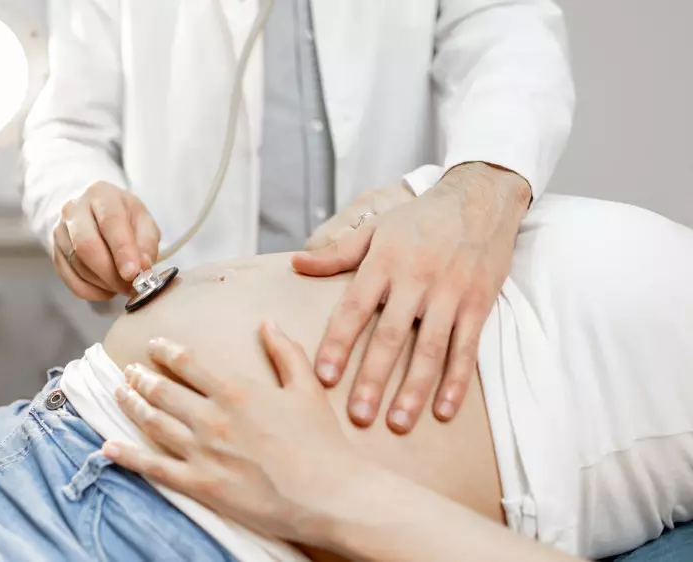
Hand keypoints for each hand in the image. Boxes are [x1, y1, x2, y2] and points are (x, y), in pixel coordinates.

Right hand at [52, 182, 160, 300]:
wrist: (90, 213)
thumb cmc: (121, 217)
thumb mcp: (142, 219)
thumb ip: (147, 242)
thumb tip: (143, 267)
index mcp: (101, 195)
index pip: (110, 221)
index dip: (122, 250)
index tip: (133, 273)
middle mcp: (74, 210)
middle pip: (87, 246)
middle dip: (111, 273)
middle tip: (131, 287)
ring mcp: (60, 232)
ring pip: (79, 266)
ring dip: (104, 283)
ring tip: (123, 286)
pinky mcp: (55, 253)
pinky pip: (71, 280)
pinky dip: (92, 291)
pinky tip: (107, 289)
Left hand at [101, 324, 363, 545]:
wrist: (329, 494)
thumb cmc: (321, 441)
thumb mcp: (306, 385)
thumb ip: (284, 350)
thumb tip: (266, 322)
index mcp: (235, 390)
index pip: (187, 363)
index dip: (165, 351)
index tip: (154, 345)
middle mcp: (211, 417)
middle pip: (162, 391)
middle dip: (141, 378)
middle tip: (129, 371)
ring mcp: (202, 452)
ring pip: (153, 423)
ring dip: (131, 406)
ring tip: (119, 394)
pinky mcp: (200, 484)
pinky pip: (153, 468)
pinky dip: (127, 455)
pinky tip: (108, 446)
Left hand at [292, 162, 531, 433]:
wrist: (480, 198)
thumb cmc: (420, 218)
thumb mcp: (375, 228)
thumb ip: (336, 253)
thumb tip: (296, 265)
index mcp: (384, 263)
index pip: (354, 308)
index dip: (338, 343)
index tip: (324, 376)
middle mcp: (416, 280)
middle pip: (391, 336)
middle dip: (373, 379)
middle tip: (358, 416)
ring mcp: (449, 294)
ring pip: (430, 349)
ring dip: (414, 389)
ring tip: (397, 422)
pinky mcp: (478, 304)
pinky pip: (467, 349)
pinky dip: (456, 381)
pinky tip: (443, 410)